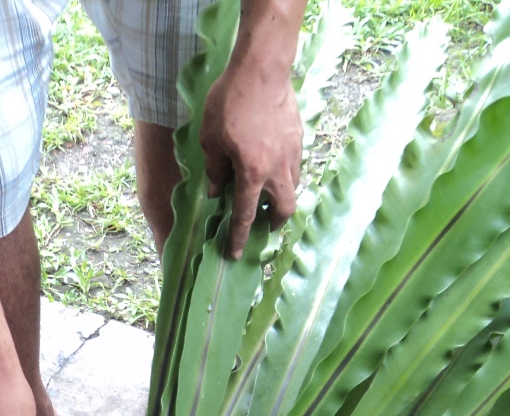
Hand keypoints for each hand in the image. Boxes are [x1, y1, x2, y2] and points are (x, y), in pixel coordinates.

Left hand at [201, 53, 301, 258]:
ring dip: (280, 196)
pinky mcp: (299, 136)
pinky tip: (272, 164)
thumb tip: (217, 191)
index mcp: (252, 174)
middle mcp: (277, 169)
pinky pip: (294, 165)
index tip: (235, 254)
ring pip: (293, 187)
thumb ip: (214, 169)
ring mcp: (292, 152)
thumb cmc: (230, 101)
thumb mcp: (210, 138)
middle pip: (284, 209)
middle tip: (262, 223)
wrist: (262, 68)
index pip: (246, 215)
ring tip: (266, 193)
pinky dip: (284, 174)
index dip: (239, 237)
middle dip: (273, 222)